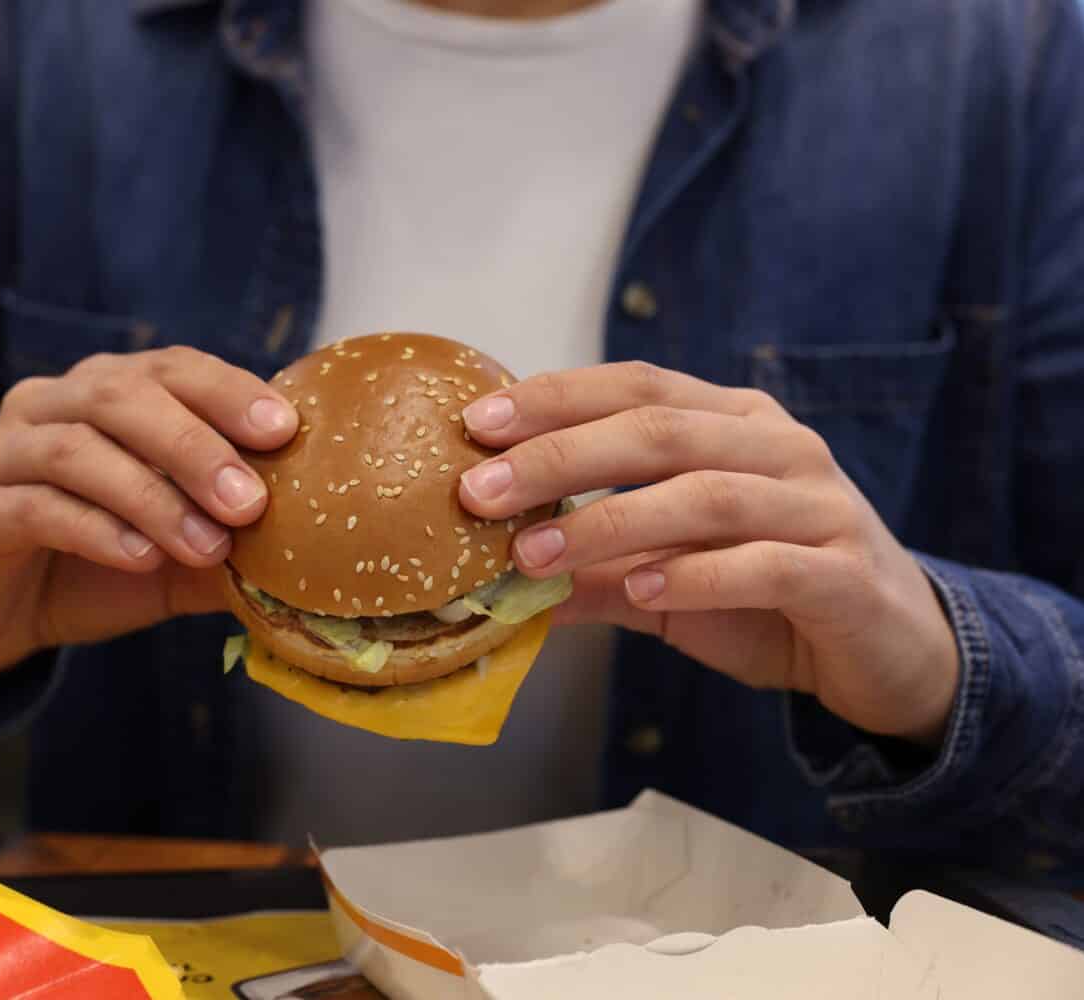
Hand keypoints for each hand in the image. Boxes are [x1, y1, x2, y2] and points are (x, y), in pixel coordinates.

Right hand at [0, 347, 297, 700]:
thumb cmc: (97, 568)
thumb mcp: (180, 556)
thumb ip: (234, 542)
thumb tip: (315, 553)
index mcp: (105, 392)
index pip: (171, 368)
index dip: (226, 390)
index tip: (284, 428)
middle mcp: (48, 404)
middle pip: (121, 396)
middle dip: (195, 445)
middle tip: (250, 501)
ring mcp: (1, 453)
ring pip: (76, 449)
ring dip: (152, 496)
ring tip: (207, 545)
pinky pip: (36, 507)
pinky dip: (97, 530)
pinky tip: (142, 559)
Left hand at [457, 362, 959, 746]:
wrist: (894, 649)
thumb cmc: (768, 597)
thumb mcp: (664, 581)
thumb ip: (590, 572)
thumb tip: (492, 585)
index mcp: (734, 423)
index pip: (637, 386)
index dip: (555, 398)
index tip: (476, 425)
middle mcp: (779, 447)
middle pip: (659, 430)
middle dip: (560, 456)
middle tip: (480, 491)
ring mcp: (819, 505)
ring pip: (705, 496)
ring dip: (608, 524)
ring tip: (534, 557)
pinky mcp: (845, 573)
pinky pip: (765, 564)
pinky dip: (696, 576)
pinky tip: (639, 590)